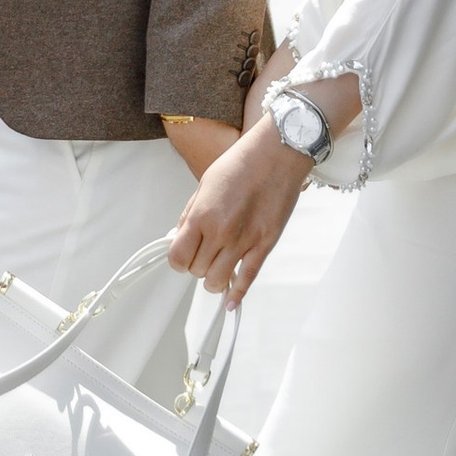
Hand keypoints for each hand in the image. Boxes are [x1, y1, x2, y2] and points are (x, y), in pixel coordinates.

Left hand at [167, 120, 307, 307]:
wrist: (277, 153)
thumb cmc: (242, 163)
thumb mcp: (204, 184)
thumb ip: (190, 215)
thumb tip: (178, 236)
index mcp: (202, 215)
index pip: (177, 257)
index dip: (177, 260)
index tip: (181, 255)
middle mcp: (221, 232)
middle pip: (197, 271)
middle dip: (197, 266)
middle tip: (203, 255)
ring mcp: (244, 241)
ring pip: (218, 281)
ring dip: (214, 280)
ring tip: (217, 270)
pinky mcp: (265, 245)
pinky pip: (247, 279)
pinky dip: (237, 294)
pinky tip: (231, 302)